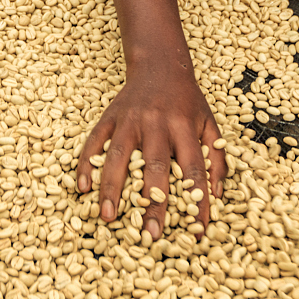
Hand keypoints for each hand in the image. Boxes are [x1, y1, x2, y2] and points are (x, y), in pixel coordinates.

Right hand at [76, 63, 225, 240]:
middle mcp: (157, 123)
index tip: (197, 234)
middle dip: (153, 201)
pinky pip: (95, 140)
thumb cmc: (187, 102)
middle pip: (155, 165)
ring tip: (108, 216)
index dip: (197, 202)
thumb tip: (215, 196)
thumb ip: (217, 158)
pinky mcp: (110, 115)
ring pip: (119, 154)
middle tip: (150, 234)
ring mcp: (130, 119)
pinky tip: (81, 187)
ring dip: (112, 187)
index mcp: (184, 127)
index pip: (194, 170)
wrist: (160, 64)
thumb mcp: (210, 123)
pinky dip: (87, 162)